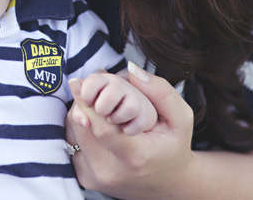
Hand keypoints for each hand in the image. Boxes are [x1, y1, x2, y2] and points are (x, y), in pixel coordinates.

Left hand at [65, 62, 195, 198]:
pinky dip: (79, 128)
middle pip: (81, 127)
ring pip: (72, 134)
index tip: (76, 81)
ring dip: (79, 114)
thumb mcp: (181, 119)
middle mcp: (110, 171)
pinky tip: (93, 123)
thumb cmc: (173, 147)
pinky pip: (71, 144)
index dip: (85, 102)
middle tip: (93, 91)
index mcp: (135, 157)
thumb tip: (131, 69)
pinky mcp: (84, 178)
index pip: (102, 128)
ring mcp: (94, 177)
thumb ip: (161, 92)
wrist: (167, 185)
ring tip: (96, 108)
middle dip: (83, 104)